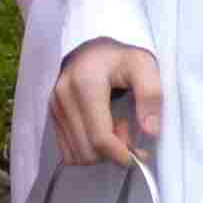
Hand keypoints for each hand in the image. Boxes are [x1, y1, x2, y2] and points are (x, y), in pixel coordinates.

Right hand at [50, 41, 162, 165]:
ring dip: (99, 152)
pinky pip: (67, 150)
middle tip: (127, 129)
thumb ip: (150, 95)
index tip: (139, 154)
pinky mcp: (52, 115)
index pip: (100, 138)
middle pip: (87, 150)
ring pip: (76, 154)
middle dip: (112, 151)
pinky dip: (87, 149)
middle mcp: (63, 97)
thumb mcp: (143, 66)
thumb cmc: (120, 57)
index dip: (121, 155)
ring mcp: (54, 107)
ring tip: (113, 127)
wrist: (94, 47)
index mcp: (85, 84)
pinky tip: (99, 130)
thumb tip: (150, 131)